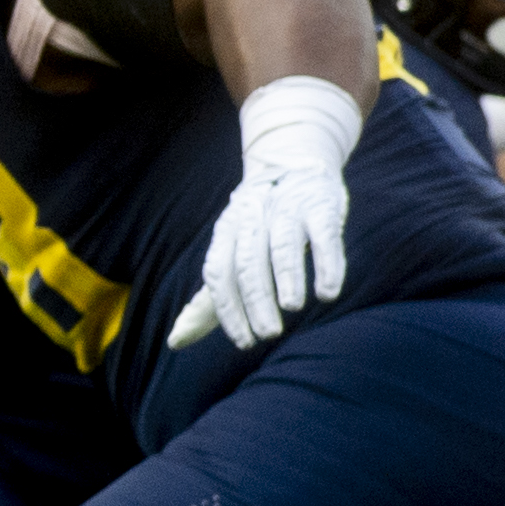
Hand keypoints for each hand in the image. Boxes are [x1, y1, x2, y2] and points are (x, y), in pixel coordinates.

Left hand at [172, 75, 359, 349]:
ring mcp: (287, 210)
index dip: (228, 308)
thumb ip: (208, 301)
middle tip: (268, 333)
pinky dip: (327, 263)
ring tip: (292, 307)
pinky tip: (328, 292)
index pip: (219, 273)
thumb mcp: (228, 258)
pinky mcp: (321, 205)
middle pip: (248, 264)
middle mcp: (251, 220)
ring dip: (288, 277)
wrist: (293, 164)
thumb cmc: (257, 227)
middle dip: (256, 300)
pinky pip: (324, 234)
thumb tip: (176, 341)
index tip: (244, 341)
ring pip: (282, 245)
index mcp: (225, 234)